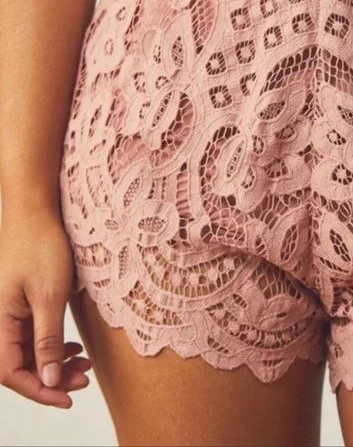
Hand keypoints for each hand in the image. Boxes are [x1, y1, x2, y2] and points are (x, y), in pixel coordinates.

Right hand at [0, 205, 91, 407]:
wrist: (36, 213)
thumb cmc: (40, 248)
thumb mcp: (50, 296)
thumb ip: (48, 339)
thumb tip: (49, 378)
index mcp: (0, 323)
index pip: (12, 372)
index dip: (39, 390)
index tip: (67, 398)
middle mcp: (2, 322)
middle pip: (21, 366)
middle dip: (52, 379)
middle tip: (84, 380)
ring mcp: (13, 313)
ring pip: (30, 352)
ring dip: (55, 364)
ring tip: (84, 365)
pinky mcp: (25, 304)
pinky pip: (35, 336)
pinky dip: (55, 346)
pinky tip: (74, 348)